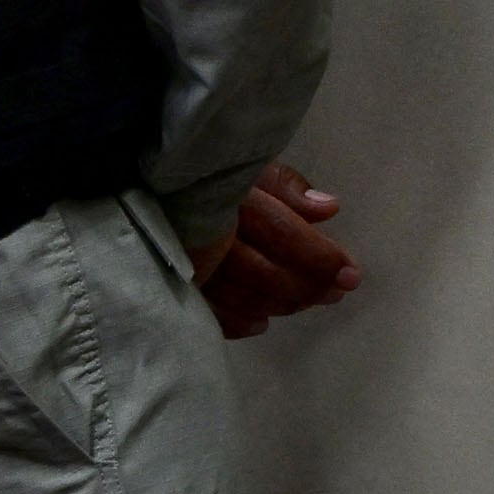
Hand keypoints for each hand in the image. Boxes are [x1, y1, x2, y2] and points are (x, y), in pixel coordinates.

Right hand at [190, 162, 357, 340]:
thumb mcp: (246, 169)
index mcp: (233, 200)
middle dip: (307, 287)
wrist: (142, 192)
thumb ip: (284, 186)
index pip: (284, 233)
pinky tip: (259, 323)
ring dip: (279, 305)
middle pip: (266, 273)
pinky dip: (237, 322)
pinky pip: (210, 312)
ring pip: (242, 296)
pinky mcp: (177, 283)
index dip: (320, 257)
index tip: (351, 275)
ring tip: (304, 304)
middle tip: (334, 294)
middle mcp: (210, 236)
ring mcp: (190, 265)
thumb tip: (328, 209)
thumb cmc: (204, 178)